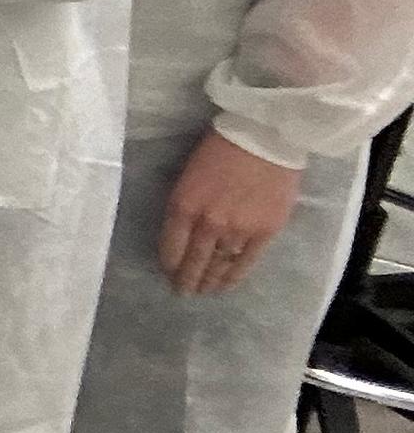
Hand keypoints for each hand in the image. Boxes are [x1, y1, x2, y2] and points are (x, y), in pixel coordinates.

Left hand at [160, 129, 306, 295]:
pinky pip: (245, 262)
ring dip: (209, 281)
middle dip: (186, 280)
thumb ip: (185, 204)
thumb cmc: (221, 148)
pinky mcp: (264, 232)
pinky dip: (234, 277)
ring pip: (219, 265)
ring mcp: (237, 230)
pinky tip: (226, 285)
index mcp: (184, 205)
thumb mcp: (189, 174)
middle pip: (193, 261)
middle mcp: (208, 223)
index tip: (168, 273)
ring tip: (204, 292)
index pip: (171, 246)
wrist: (264, 139)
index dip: (169, 263)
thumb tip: (183, 229)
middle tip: (183, 292)